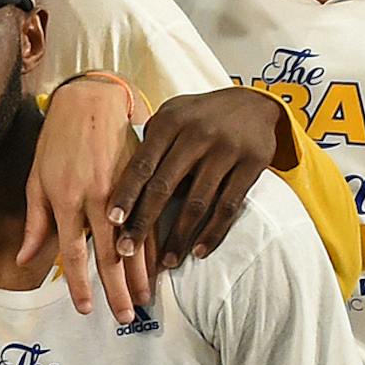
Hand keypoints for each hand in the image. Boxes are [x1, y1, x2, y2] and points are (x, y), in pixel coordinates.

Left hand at [21, 75, 149, 323]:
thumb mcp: (37, 182)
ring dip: (142, 273)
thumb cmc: (55, 143)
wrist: (90, 102)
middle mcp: (97, 199)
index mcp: (67, 201)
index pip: (75, 255)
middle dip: (118, 290)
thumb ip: (36, 224)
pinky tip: (161, 264)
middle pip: (110, 255)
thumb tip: (24, 260)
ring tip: (147, 299)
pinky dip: (155, 244)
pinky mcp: (142, 180)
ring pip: (135, 240)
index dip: (80, 286)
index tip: (85, 310)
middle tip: (126, 317)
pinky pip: (152, 219)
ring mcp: (123, 190)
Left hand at [105, 86, 282, 273]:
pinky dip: (213, 232)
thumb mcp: (170, 115)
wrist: (253, 102)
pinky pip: (229, 206)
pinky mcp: (254, 164)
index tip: (111, 222)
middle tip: (126, 251)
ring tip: (166, 262)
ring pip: (198, 203)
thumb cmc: (197, 116)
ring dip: (179, 237)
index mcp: (170, 122)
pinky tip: (198, 252)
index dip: (126, 195)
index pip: (142, 164)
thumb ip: (146, 143)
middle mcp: (198, 134)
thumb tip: (112, 183)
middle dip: (143, 223)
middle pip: (165, 187)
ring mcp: (228, 150)